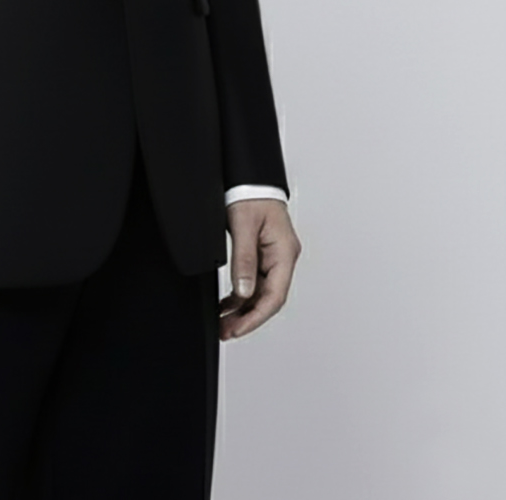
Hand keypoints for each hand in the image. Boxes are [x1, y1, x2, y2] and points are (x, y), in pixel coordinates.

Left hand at [220, 199, 300, 340]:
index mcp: (285, 252)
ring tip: (223, 323)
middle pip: (268, 298)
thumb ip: (244, 260)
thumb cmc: (251, 194)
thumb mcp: (243, 226)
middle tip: (225, 331)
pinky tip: (227, 304)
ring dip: (242, 309)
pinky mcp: (263, 253)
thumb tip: (244, 292)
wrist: (249, 176)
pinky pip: (254, 280)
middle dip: (247, 318)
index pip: (274, 296)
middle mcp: (283, 257)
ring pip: (260, 292)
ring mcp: (274, 256)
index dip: (255, 317)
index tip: (237, 329)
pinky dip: (241, 294)